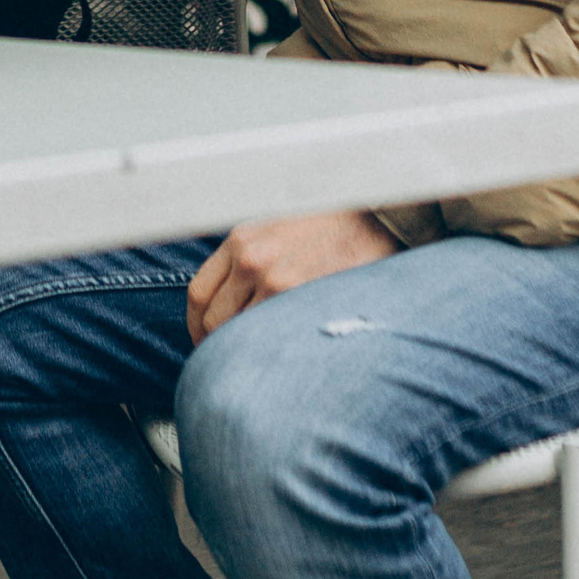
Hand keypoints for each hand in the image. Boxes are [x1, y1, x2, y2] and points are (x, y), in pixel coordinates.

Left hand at [186, 211, 399, 343]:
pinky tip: (286, 353)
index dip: (199, 325)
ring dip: (245, 352)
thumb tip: (229, 300)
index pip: (199, 295)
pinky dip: (270, 351)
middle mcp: (250, 257)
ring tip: (263, 360)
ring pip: (239, 335)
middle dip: (218, 345)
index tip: (208, 341)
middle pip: (213, 320)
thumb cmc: (333, 226)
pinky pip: (269, 337)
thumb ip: (249, 257)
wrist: (379, 217)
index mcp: (241, 239)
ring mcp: (275, 279)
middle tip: (234, 360)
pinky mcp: (301, 296)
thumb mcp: (278, 227)